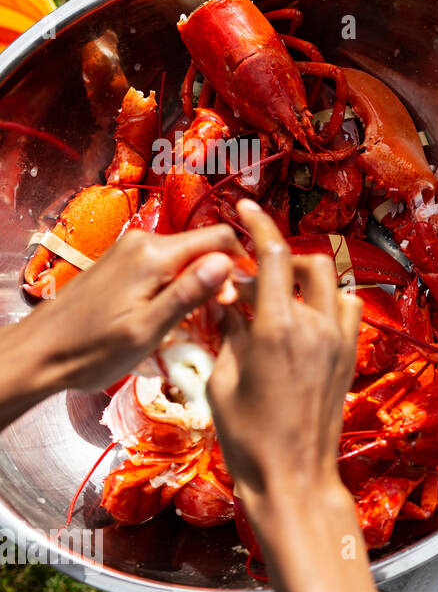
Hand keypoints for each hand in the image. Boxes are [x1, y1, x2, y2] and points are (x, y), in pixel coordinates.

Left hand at [15, 225, 242, 394]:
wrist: (39, 352)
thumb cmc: (92, 349)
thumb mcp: (148, 329)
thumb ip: (188, 293)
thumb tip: (227, 262)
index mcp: (155, 255)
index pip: (220, 239)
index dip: (241, 265)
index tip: (244, 298)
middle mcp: (145, 242)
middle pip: (204, 248)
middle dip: (221, 277)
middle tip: (221, 316)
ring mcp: (132, 250)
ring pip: (186, 258)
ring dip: (200, 284)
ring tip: (199, 320)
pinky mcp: (124, 262)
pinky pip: (166, 265)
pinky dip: (179, 285)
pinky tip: (174, 313)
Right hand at [206, 201, 360, 527]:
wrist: (293, 476)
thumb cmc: (248, 436)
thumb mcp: (222, 379)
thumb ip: (228, 330)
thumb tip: (226, 299)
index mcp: (279, 328)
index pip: (275, 255)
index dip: (261, 225)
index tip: (247, 209)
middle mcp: (317, 327)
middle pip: (309, 263)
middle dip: (282, 257)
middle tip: (255, 273)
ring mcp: (340, 342)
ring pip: (334, 284)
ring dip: (308, 278)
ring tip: (280, 295)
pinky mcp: (350, 357)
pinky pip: (349, 310)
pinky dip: (331, 301)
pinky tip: (306, 318)